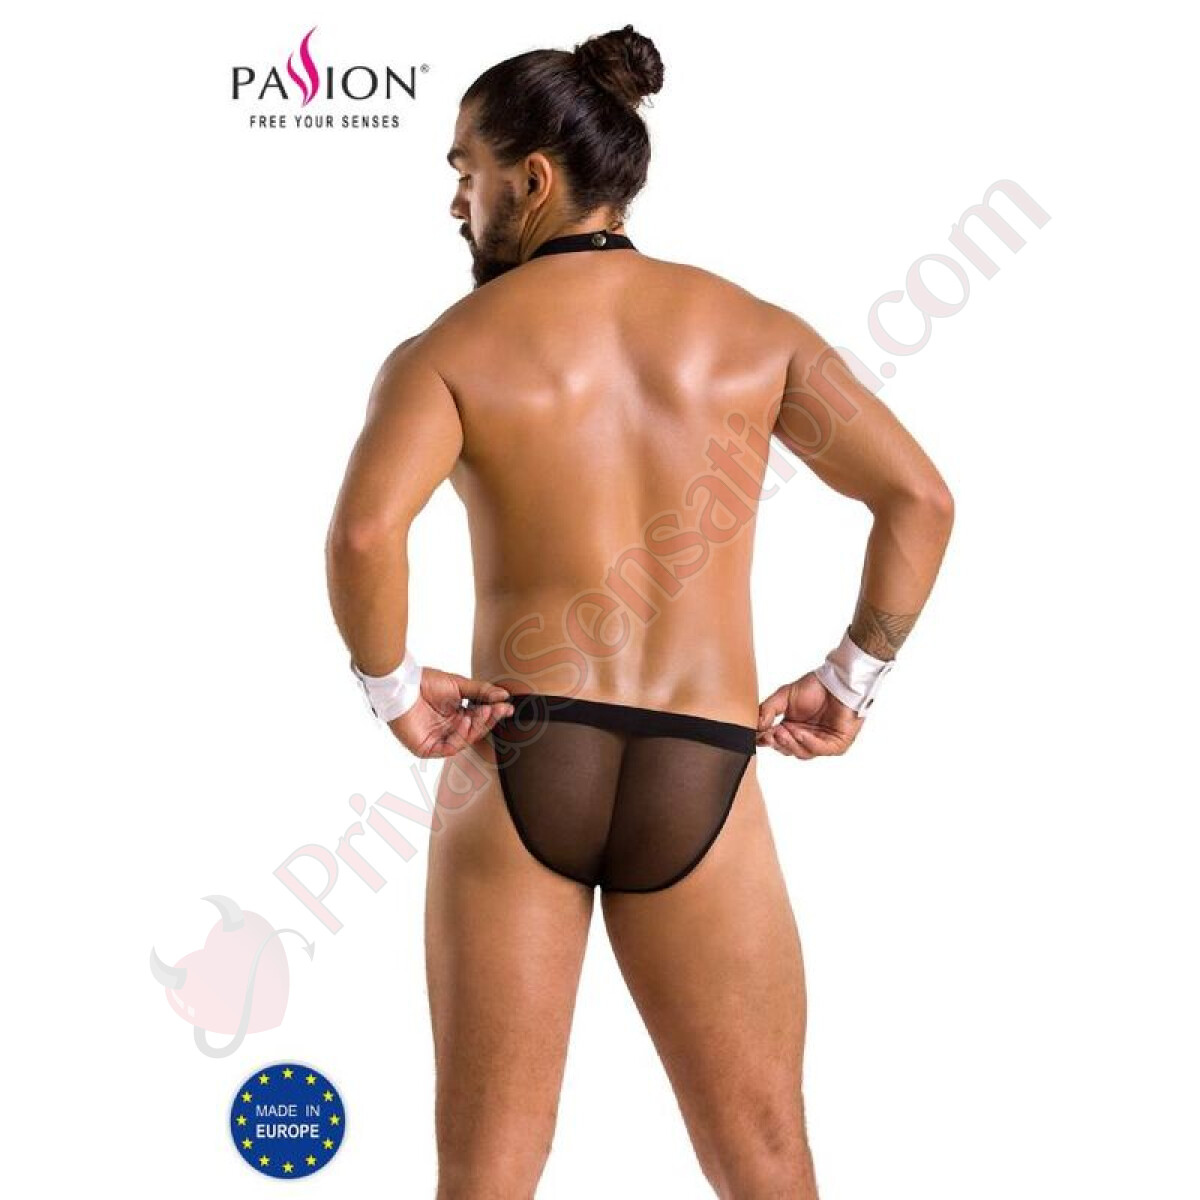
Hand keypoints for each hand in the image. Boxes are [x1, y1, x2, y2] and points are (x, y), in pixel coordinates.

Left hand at [386, 668, 513, 757]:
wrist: (403, 685)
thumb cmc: (425, 683)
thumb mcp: (459, 685)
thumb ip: (481, 692)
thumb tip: (504, 695)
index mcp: (455, 715)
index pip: (479, 719)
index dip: (493, 714)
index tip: (507, 707)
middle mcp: (447, 729)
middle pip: (474, 731)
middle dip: (488, 720)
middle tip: (498, 709)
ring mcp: (437, 739)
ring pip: (465, 741)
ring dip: (476, 727)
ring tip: (481, 712)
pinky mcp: (427, 748)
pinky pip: (449, 748)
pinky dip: (460, 736)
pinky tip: (465, 721)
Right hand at [757, 671, 862, 758]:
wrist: (838, 680)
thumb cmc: (815, 687)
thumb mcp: (784, 696)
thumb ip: (768, 709)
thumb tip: (756, 726)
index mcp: (791, 729)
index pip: (776, 741)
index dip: (766, 740)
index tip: (758, 735)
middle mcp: (805, 739)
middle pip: (788, 750)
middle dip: (778, 743)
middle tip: (770, 734)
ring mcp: (821, 743)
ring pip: (802, 753)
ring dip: (791, 744)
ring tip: (783, 732)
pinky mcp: (836, 745)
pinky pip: (820, 749)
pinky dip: (808, 743)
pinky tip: (799, 733)